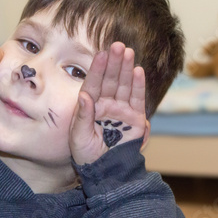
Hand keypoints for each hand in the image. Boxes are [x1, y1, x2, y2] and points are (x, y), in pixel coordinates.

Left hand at [69, 42, 147, 164]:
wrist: (105, 172)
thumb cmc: (87, 155)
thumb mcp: (78, 136)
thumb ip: (82, 116)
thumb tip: (84, 95)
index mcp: (89, 107)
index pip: (93, 84)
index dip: (97, 69)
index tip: (101, 54)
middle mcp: (105, 105)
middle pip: (110, 80)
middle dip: (114, 63)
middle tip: (117, 45)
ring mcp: (121, 110)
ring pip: (124, 85)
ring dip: (126, 68)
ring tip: (128, 52)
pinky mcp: (135, 119)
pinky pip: (137, 99)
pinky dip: (138, 85)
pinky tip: (138, 71)